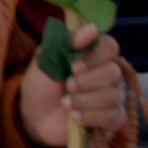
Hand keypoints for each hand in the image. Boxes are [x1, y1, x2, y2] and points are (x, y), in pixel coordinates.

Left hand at [22, 22, 127, 147]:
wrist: (34, 116)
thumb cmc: (42, 85)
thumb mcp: (45, 60)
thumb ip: (67, 42)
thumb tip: (92, 28)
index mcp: (93, 56)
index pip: (110, 46)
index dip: (94, 56)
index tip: (73, 65)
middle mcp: (109, 74)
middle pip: (113, 72)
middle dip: (87, 81)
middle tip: (67, 86)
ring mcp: (113, 97)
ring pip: (113, 95)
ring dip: (84, 100)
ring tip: (65, 103)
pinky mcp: (113, 119)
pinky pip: (112, 116)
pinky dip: (90, 116)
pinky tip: (74, 116)